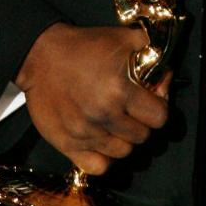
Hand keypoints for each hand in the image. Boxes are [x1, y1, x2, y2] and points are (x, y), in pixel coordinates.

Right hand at [14, 23, 169, 174]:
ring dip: (123, 139)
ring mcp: (85, 133)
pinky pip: (98, 167)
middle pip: (142, 136)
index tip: (150, 102)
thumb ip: (153, 54)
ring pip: (123, 152)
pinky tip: (102, 140)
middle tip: (130, 110)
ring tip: (115, 122)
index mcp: (119, 89)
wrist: (40, 56)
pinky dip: (103, 157)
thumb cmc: (83, 47)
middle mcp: (103, 114)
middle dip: (141, 122)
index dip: (158, 108)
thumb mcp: (123, 38)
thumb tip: (166, 76)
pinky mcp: (67, 144)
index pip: (159, 117)